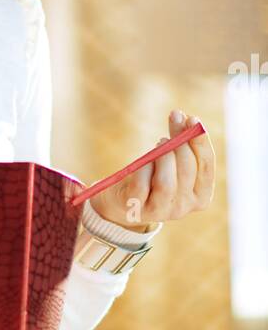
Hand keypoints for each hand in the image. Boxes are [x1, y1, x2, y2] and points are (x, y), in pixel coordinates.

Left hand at [89, 109, 214, 231]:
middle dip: (180, 140)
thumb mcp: (172, 162)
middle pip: (187, 170)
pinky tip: (143, 161)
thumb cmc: (153, 177)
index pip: (206, 167)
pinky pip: (142, 184)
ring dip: (163, 156)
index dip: (201, 142)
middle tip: (174, 119)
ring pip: (166, 182)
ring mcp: (160, 211)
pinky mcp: (137, 209)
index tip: (192, 119)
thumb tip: (185, 118)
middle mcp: (183, 207)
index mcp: (200, 197)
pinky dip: (143, 167)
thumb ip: (182, 144)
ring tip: (160, 143)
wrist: (123, 203)